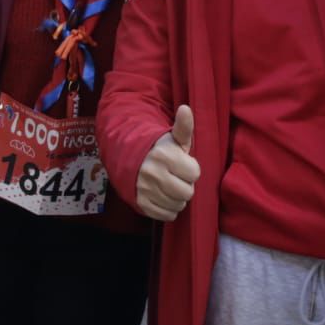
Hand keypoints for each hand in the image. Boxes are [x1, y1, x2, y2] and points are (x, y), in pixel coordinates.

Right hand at [136, 105, 199, 220]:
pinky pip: (167, 215)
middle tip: (176, 177)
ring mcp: (146, 190)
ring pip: (178, 205)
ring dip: (177, 198)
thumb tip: (186, 109)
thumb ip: (184, 126)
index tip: (182, 165)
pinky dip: (168, 208)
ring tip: (169, 186)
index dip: (191, 170)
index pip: (194, 173)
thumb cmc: (160, 150)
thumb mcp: (173, 138)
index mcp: (165, 155)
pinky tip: (163, 196)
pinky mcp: (142, 204)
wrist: (129, 160)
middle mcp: (153, 173)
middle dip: (185, 185)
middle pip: (187, 192)